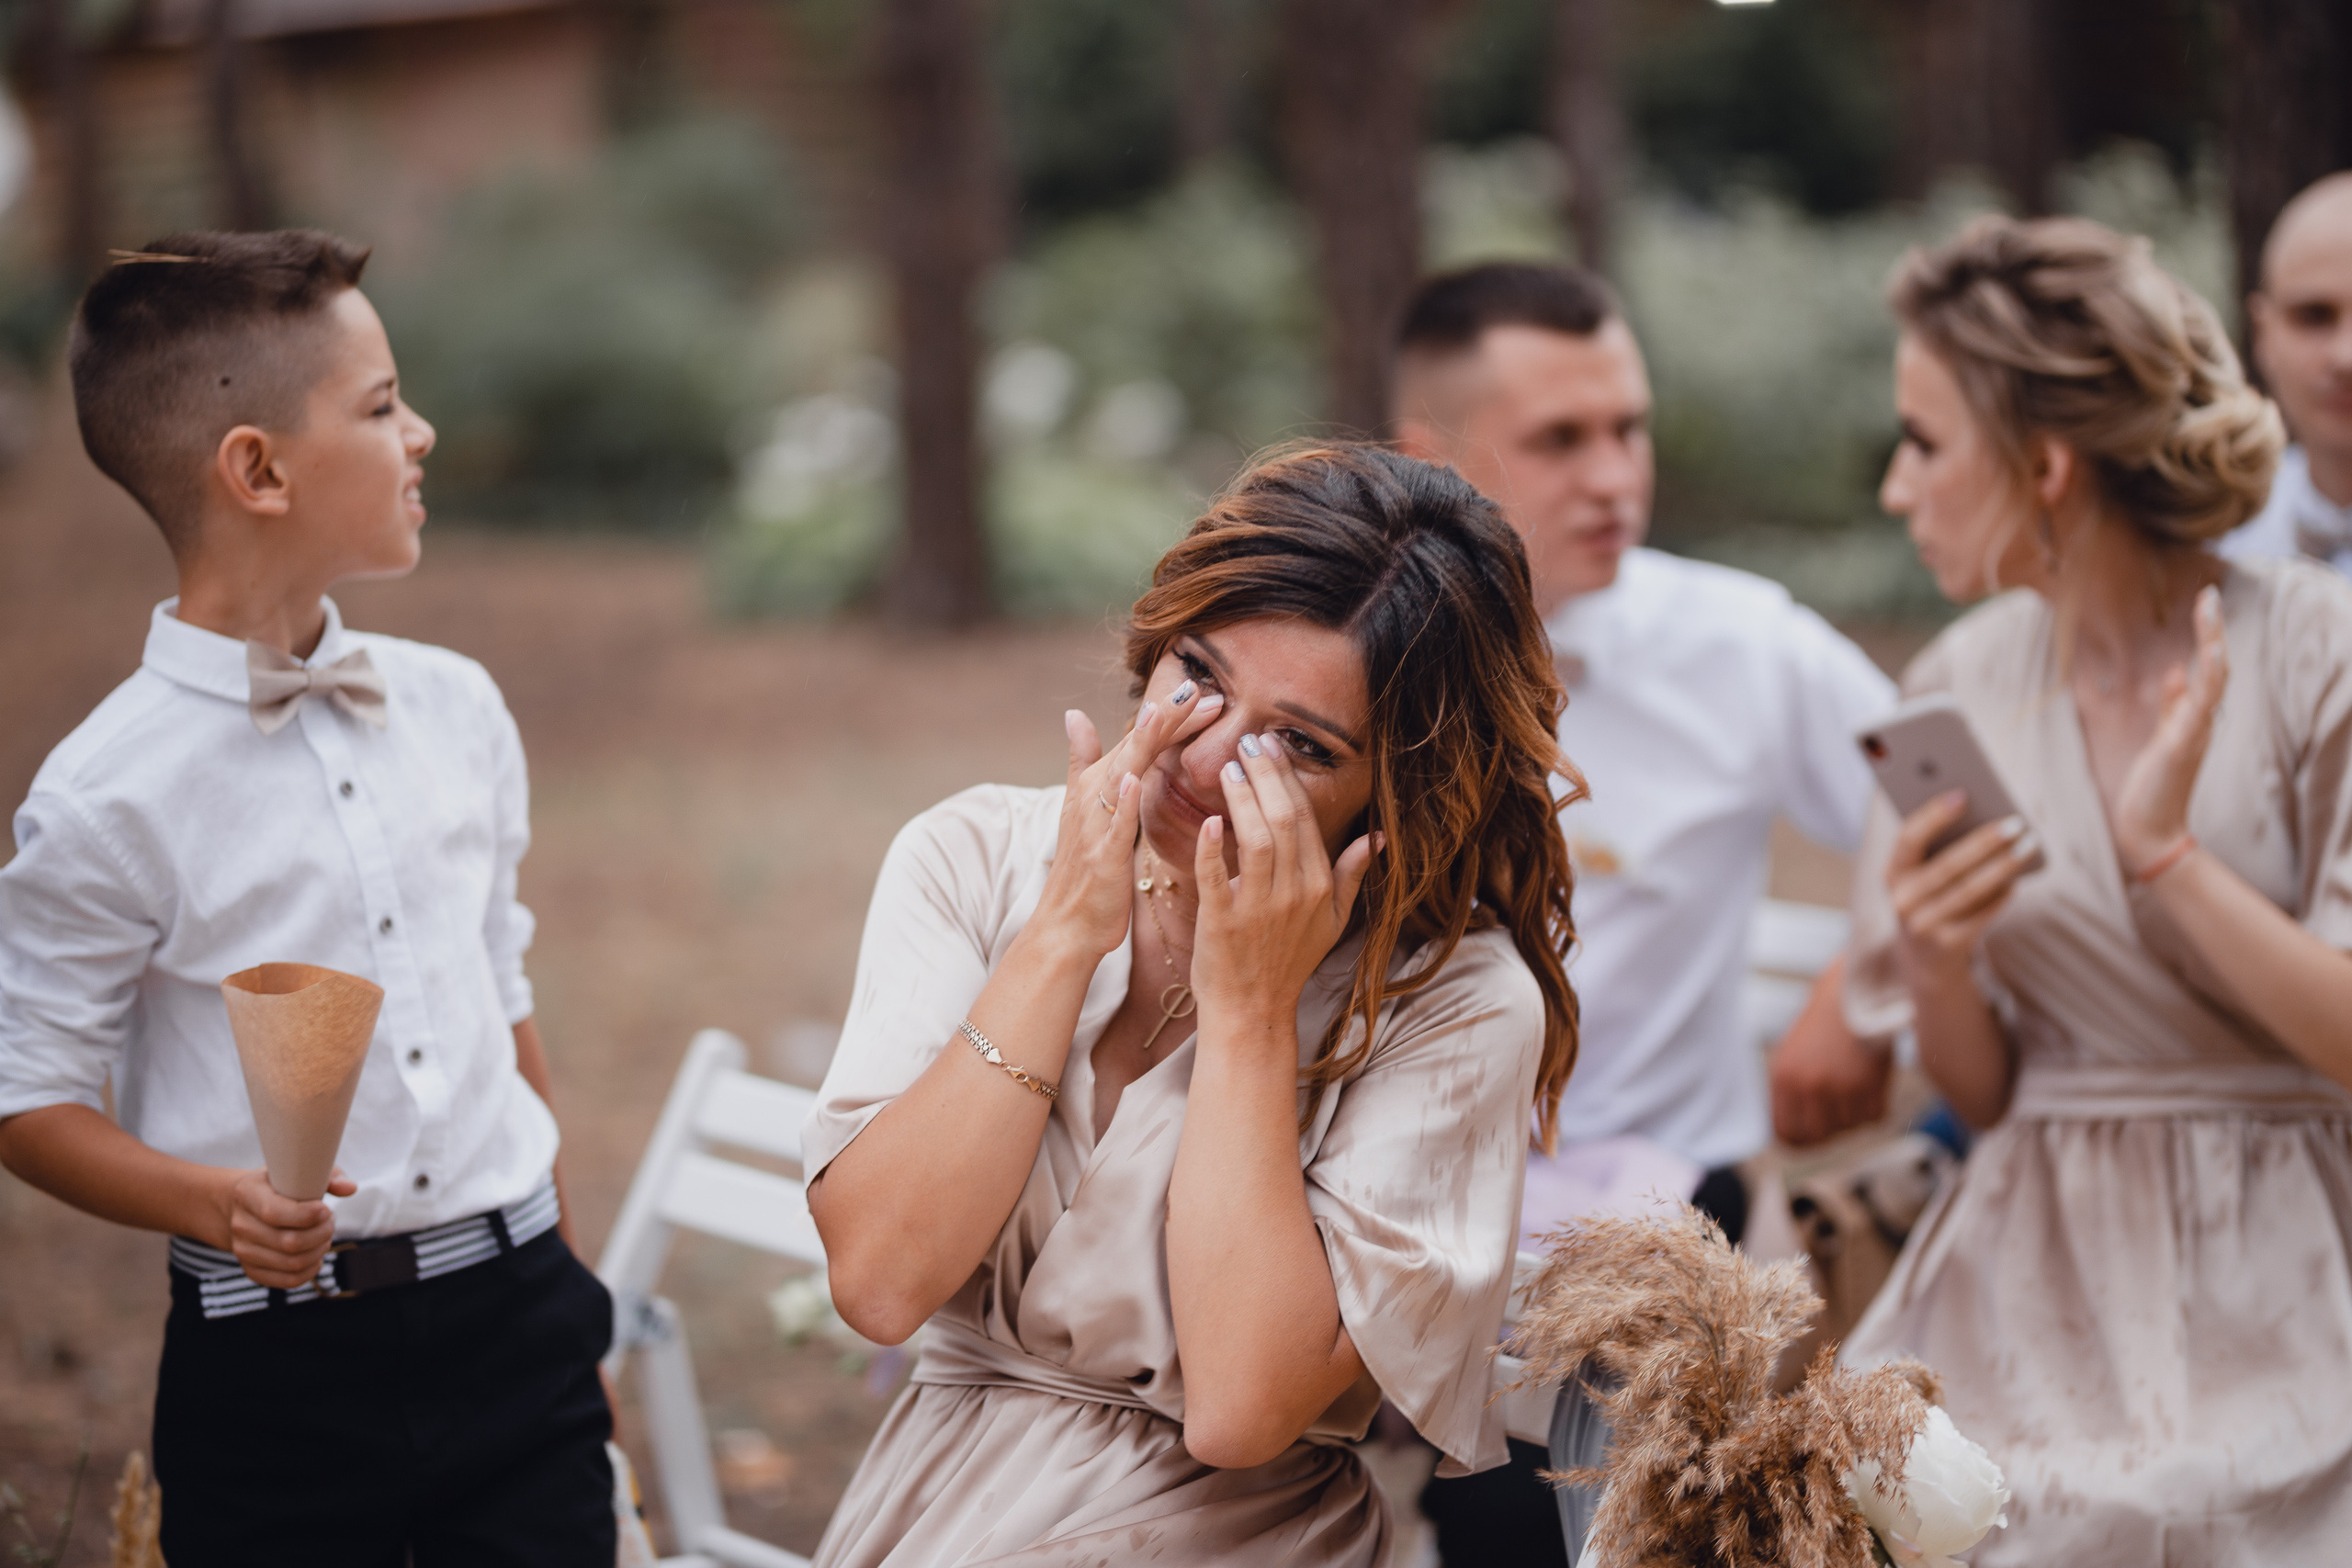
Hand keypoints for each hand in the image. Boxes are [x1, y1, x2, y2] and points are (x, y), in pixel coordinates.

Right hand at [216, 1165, 355, 1288]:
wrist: (248, 1206)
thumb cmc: (280, 1186)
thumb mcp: (299, 1171)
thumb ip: (327, 1176)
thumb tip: (349, 1188)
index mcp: (247, 1193)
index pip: (274, 1213)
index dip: (307, 1215)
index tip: (325, 1209)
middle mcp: (240, 1224)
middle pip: (289, 1242)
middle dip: (321, 1233)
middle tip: (330, 1222)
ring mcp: (243, 1250)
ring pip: (292, 1263)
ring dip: (319, 1251)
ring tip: (324, 1235)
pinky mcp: (252, 1270)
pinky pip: (287, 1280)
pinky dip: (310, 1271)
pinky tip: (317, 1256)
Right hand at [1036, 685, 1225, 960]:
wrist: (1067, 925)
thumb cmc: (1085, 869)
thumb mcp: (1085, 809)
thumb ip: (1082, 760)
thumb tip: (1073, 714)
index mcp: (1099, 785)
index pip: (1142, 741)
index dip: (1172, 717)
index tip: (1206, 692)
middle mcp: (1094, 797)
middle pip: (1134, 748)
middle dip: (1165, 719)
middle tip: (1198, 689)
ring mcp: (1095, 826)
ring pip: (1121, 777)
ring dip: (1140, 746)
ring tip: (1161, 714)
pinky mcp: (1099, 858)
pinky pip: (1112, 827)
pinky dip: (1121, 803)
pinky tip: (1133, 780)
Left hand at [1192, 732, 1376, 1025]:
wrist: (1252, 1011)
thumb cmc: (1288, 963)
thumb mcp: (1332, 922)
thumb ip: (1354, 876)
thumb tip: (1379, 838)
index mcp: (1320, 886)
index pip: (1305, 818)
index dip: (1288, 778)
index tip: (1271, 746)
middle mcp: (1295, 893)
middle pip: (1283, 819)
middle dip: (1265, 774)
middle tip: (1247, 742)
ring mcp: (1259, 908)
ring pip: (1256, 839)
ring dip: (1241, 798)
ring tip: (1226, 768)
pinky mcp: (1222, 923)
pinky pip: (1216, 877)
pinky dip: (1212, 848)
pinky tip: (1209, 821)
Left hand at [1768, 960, 1891, 1146]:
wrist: (1855, 991)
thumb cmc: (1824, 1023)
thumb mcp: (1793, 1057)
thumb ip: (1792, 1095)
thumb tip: (1795, 1136)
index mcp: (1783, 1078)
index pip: (1786, 1133)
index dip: (1800, 1140)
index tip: (1811, 1136)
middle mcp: (1808, 1087)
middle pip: (1818, 1137)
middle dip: (1830, 1131)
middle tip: (1838, 1114)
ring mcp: (1840, 1088)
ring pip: (1851, 1128)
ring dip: (1855, 1113)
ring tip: (1855, 1083)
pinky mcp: (1870, 1085)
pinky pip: (1875, 1118)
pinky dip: (1876, 1105)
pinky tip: (1871, 1081)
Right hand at [1887, 790, 2036, 993]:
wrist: (1923, 961)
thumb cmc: (1930, 900)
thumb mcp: (1921, 877)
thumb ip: (1939, 849)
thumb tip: (1984, 819)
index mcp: (1891, 874)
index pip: (1909, 838)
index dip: (1934, 816)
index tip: (1963, 794)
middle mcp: (1902, 901)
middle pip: (1949, 865)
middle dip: (1985, 840)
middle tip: (2016, 822)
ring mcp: (1923, 926)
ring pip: (1970, 889)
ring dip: (2004, 865)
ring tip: (2029, 845)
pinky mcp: (1947, 947)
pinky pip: (1982, 915)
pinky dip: (2001, 895)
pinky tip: (2018, 878)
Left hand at [2111, 584, 2225, 875]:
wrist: (2151, 829)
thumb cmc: (2156, 785)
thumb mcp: (2164, 737)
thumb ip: (2173, 706)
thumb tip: (2178, 670)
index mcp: (2196, 716)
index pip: (2209, 668)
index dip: (2208, 635)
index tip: (2205, 601)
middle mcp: (2202, 722)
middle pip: (2217, 669)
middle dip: (2212, 631)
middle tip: (2210, 595)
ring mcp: (2195, 735)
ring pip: (2213, 685)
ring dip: (2211, 649)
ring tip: (2208, 613)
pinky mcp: (2181, 750)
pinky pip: (2195, 715)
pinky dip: (2197, 690)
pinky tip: (2194, 665)